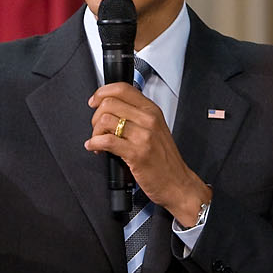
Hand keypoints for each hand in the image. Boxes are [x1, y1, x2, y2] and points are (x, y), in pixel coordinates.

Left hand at [85, 84, 209, 227]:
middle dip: (95, 116)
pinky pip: (106, 141)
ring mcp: (144, 136)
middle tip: (98, 129)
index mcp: (152, 111)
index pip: (122, 89)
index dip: (102, 92)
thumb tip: (110, 108)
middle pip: (109, 103)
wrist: (177, 183)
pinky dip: (94, 143)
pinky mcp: (136, 153)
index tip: (94, 102)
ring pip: (105, 120)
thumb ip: (137, 116)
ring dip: (95, 132)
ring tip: (98, 141)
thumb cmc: (165, 160)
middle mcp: (149, 120)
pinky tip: (95, 147)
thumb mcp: (155, 130)